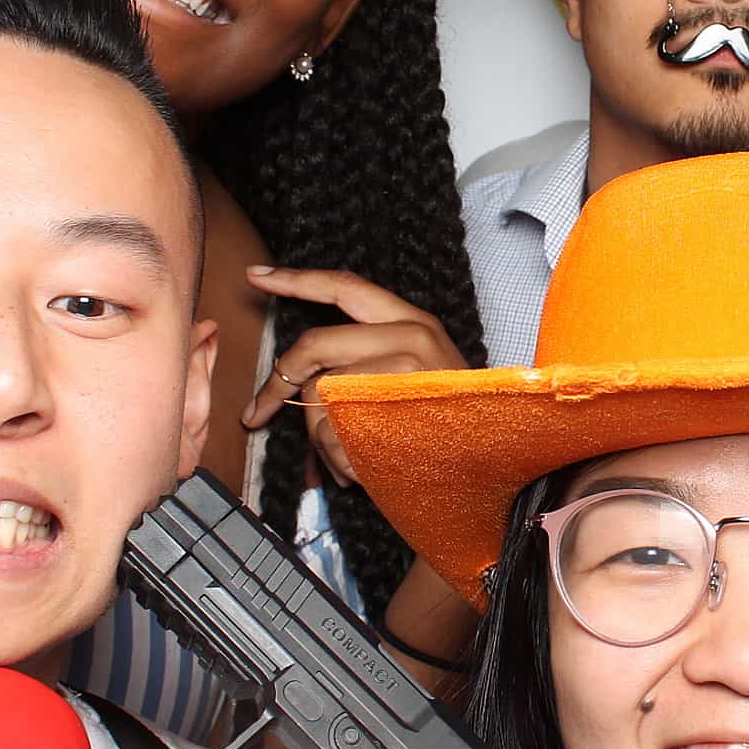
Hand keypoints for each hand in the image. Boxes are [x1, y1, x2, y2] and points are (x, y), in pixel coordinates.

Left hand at [243, 267, 467, 485]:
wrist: (493, 470)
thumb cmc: (447, 425)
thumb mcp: (416, 373)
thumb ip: (365, 357)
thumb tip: (299, 373)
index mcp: (413, 322)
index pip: (345, 287)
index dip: (296, 281)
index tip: (256, 277)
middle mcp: (411, 336)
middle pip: (315, 344)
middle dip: (278, 380)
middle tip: (258, 410)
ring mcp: (404, 374)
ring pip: (318, 394)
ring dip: (317, 434)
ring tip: (345, 458)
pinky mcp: (395, 412)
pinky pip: (331, 430)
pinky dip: (332, 458)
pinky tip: (357, 471)